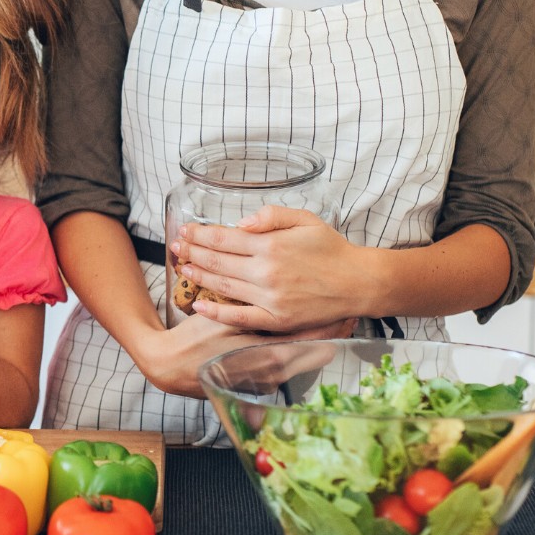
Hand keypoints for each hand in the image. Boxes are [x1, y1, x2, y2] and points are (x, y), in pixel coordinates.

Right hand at [136, 314, 357, 397]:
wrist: (171, 367)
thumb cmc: (196, 342)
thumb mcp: (226, 321)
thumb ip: (255, 310)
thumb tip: (287, 297)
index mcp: (271, 357)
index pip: (316, 340)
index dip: (333, 322)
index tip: (348, 308)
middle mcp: (276, 373)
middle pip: (317, 351)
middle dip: (330, 330)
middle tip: (345, 311)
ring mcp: (269, 379)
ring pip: (305, 356)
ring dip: (315, 337)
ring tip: (328, 317)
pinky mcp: (261, 380)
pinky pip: (289, 361)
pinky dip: (298, 345)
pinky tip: (298, 330)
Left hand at [172, 206, 377, 333]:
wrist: (358, 282)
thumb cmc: (332, 249)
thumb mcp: (304, 219)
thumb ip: (270, 215)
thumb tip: (239, 224)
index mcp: (271, 244)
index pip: (223, 238)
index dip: (199, 234)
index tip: (185, 231)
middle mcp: (266, 271)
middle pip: (217, 260)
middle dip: (192, 252)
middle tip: (175, 247)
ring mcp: (270, 297)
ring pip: (223, 286)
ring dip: (199, 276)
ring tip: (183, 269)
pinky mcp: (277, 319)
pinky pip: (240, 317)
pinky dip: (217, 312)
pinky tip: (200, 306)